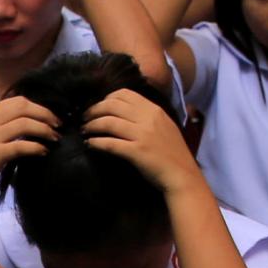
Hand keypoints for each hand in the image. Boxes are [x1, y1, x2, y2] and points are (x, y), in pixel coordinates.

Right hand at [0, 96, 55, 207]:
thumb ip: (3, 124)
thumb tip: (31, 121)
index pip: (18, 101)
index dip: (39, 107)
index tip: (51, 117)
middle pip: (24, 107)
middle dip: (45, 114)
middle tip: (58, 125)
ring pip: (25, 124)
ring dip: (44, 130)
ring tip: (54, 138)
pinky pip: (22, 145)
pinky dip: (36, 147)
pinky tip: (43, 151)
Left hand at [77, 90, 201, 195]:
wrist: (182, 174)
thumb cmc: (172, 152)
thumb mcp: (164, 125)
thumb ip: (146, 116)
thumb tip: (124, 111)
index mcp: (154, 110)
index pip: (124, 94)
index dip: (106, 98)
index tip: (98, 107)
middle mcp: (148, 118)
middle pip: (112, 105)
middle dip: (94, 110)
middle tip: (85, 117)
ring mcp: (142, 134)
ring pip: (108, 122)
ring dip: (91, 125)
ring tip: (85, 130)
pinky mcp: (137, 151)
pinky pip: (110, 143)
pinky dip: (96, 142)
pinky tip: (90, 143)